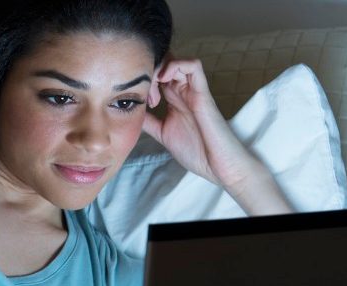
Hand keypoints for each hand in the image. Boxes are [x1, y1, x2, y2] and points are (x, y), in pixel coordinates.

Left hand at [141, 57, 253, 187]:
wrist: (216, 165)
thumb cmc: (195, 151)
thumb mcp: (162, 132)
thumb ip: (148, 120)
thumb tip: (129, 111)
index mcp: (174, 97)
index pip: (156, 73)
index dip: (143, 79)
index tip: (138, 99)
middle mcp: (183, 90)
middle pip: (163, 62)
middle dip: (149, 72)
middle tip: (144, 95)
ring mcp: (193, 89)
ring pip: (176, 59)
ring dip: (159, 68)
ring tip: (154, 89)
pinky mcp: (202, 92)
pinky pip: (193, 65)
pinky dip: (176, 65)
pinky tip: (164, 80)